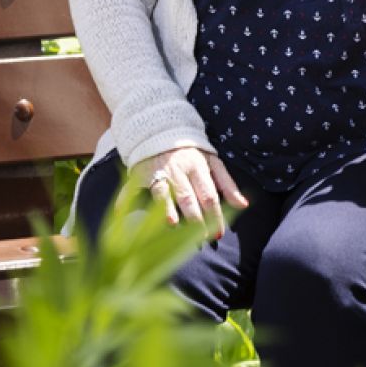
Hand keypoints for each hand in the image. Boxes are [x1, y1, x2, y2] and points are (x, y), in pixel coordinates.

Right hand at [130, 147, 247, 240]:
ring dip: (166, 208)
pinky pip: (131, 187)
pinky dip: (124, 199)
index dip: (215, 215)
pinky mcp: (140, 172)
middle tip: (200, 238)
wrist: (161, 128)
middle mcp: (178, 169)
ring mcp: (158, 171)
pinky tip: (121, 213)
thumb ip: (227, 184)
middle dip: (195, 219)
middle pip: (187, 196)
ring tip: (172, 225)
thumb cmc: (191, 151)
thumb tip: (244, 205)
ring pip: (162, 192)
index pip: (209, 194)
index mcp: (198, 166)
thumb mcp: (212, 161)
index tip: (218, 234)